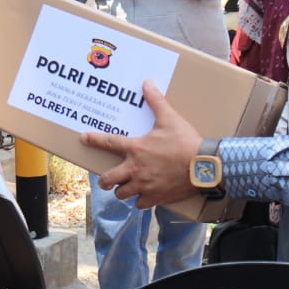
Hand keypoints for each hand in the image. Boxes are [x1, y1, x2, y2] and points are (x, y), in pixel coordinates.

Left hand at [79, 82, 200, 206]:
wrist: (204, 166)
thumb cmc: (186, 142)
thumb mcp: (170, 118)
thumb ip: (156, 101)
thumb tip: (147, 83)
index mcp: (136, 148)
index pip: (108, 142)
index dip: (94, 140)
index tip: (84, 138)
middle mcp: (135, 169)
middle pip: (108, 179)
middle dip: (105, 180)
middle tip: (107, 179)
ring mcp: (144, 185)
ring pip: (122, 194)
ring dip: (123, 191)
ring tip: (127, 187)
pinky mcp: (156, 197)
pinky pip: (141, 204)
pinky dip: (141, 201)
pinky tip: (144, 197)